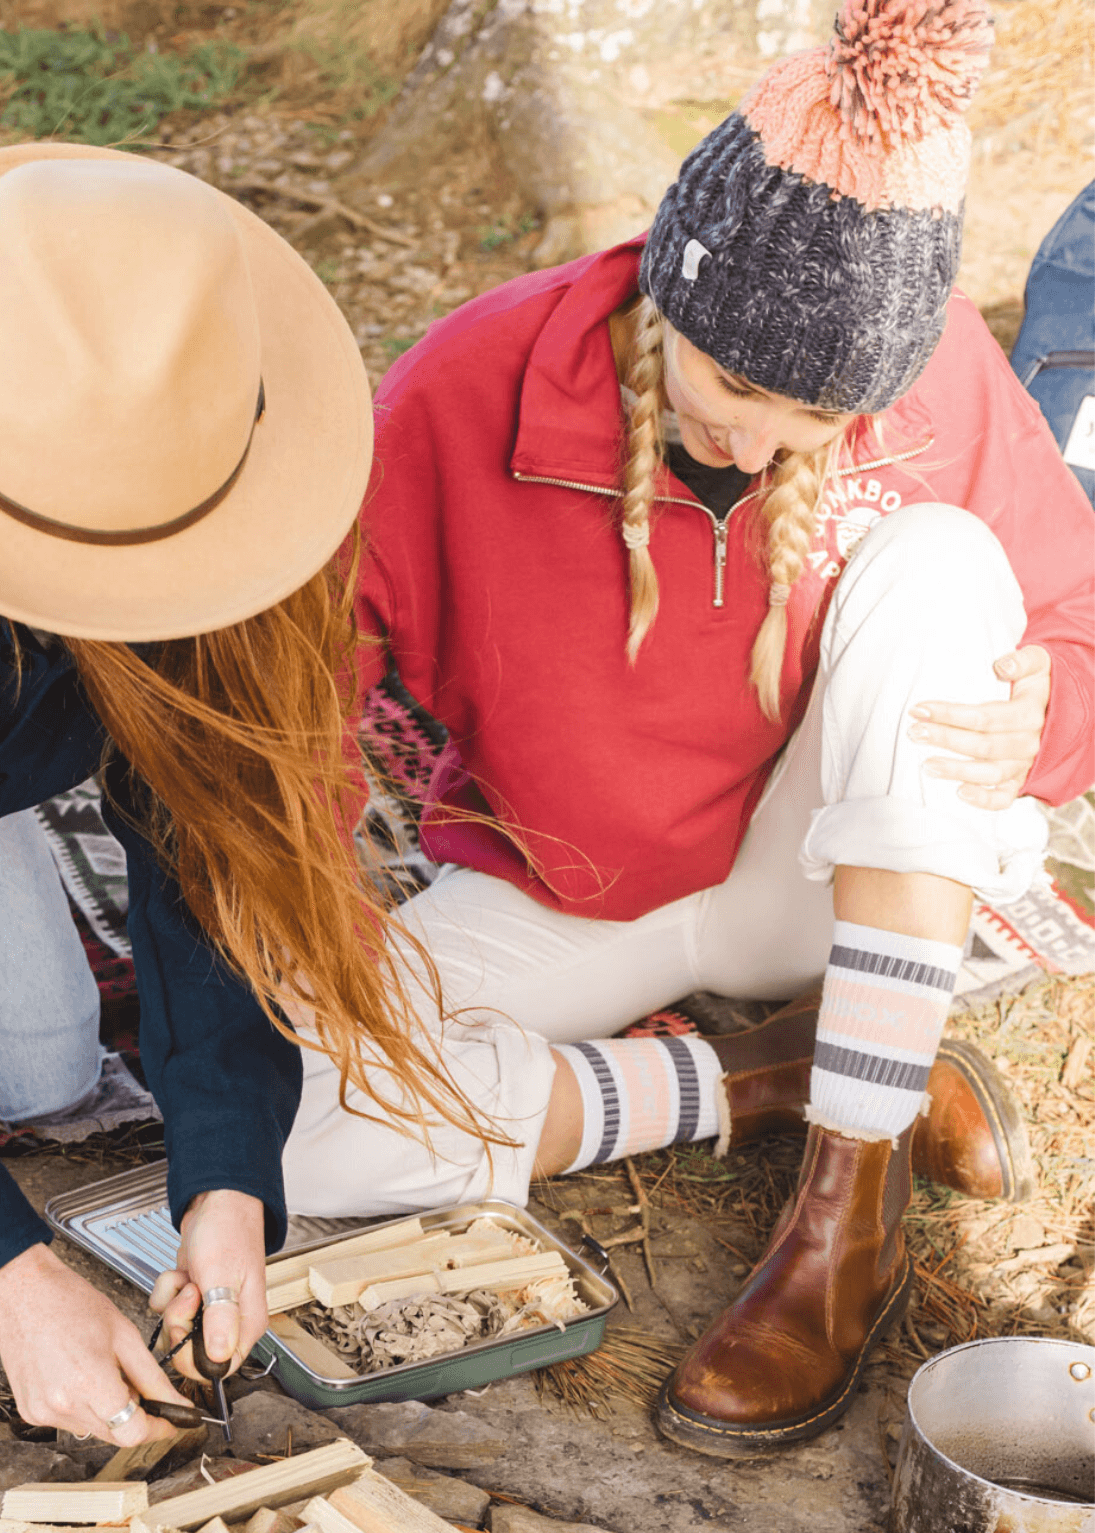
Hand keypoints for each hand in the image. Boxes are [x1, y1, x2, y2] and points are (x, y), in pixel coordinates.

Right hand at [0, 1243, 189, 1442]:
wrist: (26, 1293)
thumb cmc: (71, 1303)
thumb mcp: (124, 1335)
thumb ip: (152, 1376)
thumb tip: (176, 1403)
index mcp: (90, 1383)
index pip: (132, 1432)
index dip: (157, 1429)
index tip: (169, 1421)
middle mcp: (63, 1405)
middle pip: (114, 1435)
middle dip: (135, 1417)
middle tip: (141, 1388)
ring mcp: (43, 1412)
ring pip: (93, 1429)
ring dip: (108, 1411)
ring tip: (104, 1372)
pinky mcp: (30, 1412)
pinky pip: (69, 1421)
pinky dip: (84, 1407)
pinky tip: (82, 1377)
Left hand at [150, 1189, 266, 1381]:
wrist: (216, 1199)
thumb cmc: (229, 1229)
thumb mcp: (221, 1276)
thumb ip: (219, 1320)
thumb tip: (218, 1359)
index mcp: (247, 1324)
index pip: (217, 1367)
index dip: (193, 1356)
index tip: (186, 1327)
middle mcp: (230, 1321)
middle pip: (191, 1350)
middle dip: (179, 1322)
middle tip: (188, 1295)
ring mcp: (210, 1308)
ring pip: (176, 1329)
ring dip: (171, 1303)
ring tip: (188, 1278)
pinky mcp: (193, 1296)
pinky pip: (167, 1309)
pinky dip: (167, 1290)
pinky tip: (183, 1271)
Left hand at [909, 644, 1050, 810]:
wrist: (1061, 710)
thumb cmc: (1037, 684)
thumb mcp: (1038, 662)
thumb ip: (1023, 660)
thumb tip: (1002, 667)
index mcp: (1030, 714)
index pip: (985, 717)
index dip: (950, 714)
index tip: (919, 709)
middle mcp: (1029, 743)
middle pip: (982, 746)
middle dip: (944, 739)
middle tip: (914, 732)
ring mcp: (1024, 765)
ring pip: (989, 773)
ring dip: (956, 771)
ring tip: (926, 765)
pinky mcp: (1020, 781)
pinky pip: (1004, 798)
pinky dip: (984, 801)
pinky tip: (959, 793)